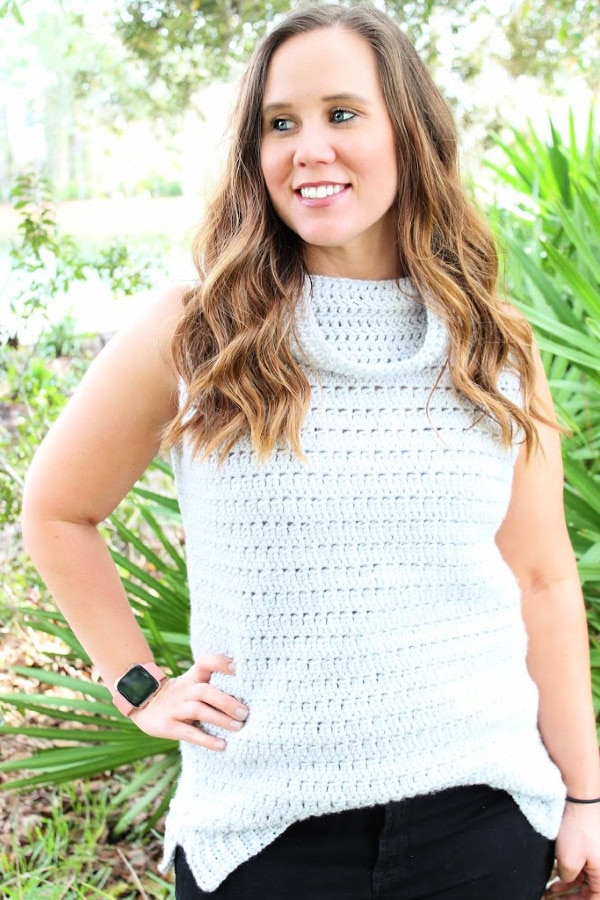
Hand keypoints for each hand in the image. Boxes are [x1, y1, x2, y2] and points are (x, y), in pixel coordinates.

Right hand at [129, 654, 248, 750]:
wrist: (144, 704)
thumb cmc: (180, 694)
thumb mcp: (192, 683)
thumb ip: (212, 683)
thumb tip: (247, 690)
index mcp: (192, 677)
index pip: (205, 663)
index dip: (220, 663)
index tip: (238, 668)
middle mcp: (184, 690)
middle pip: (206, 691)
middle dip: (226, 702)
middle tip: (245, 712)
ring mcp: (176, 708)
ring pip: (199, 711)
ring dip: (220, 719)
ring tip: (238, 727)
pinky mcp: (169, 726)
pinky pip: (189, 733)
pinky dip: (207, 740)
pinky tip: (222, 745)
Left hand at [547, 802, 599, 897]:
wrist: (582, 799)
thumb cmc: (578, 829)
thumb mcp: (568, 860)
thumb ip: (567, 877)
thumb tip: (566, 879)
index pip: (595, 898)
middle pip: (590, 889)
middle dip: (572, 895)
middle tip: (553, 896)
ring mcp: (599, 854)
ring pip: (586, 876)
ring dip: (569, 883)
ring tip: (551, 887)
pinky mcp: (593, 844)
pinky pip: (584, 864)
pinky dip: (572, 869)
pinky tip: (557, 871)